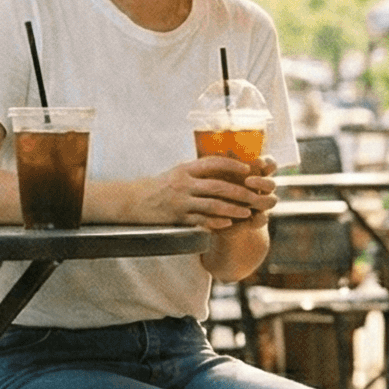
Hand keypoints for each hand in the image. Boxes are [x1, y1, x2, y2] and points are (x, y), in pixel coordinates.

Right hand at [135, 155, 275, 231]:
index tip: (248, 169)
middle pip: (217, 186)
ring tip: (247, 212)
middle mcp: (184, 184)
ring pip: (211, 205)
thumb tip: (223, 165)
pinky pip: (199, 221)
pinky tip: (228, 224)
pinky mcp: (177, 218)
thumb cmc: (159, 186)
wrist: (133, 201)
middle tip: (255, 195)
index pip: (212, 163)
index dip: (232, 165)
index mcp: (185, 169)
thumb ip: (198, 170)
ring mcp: (180, 202)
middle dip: (239, 191)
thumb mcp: (178, 172)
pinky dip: (215, 223)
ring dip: (232, 209)